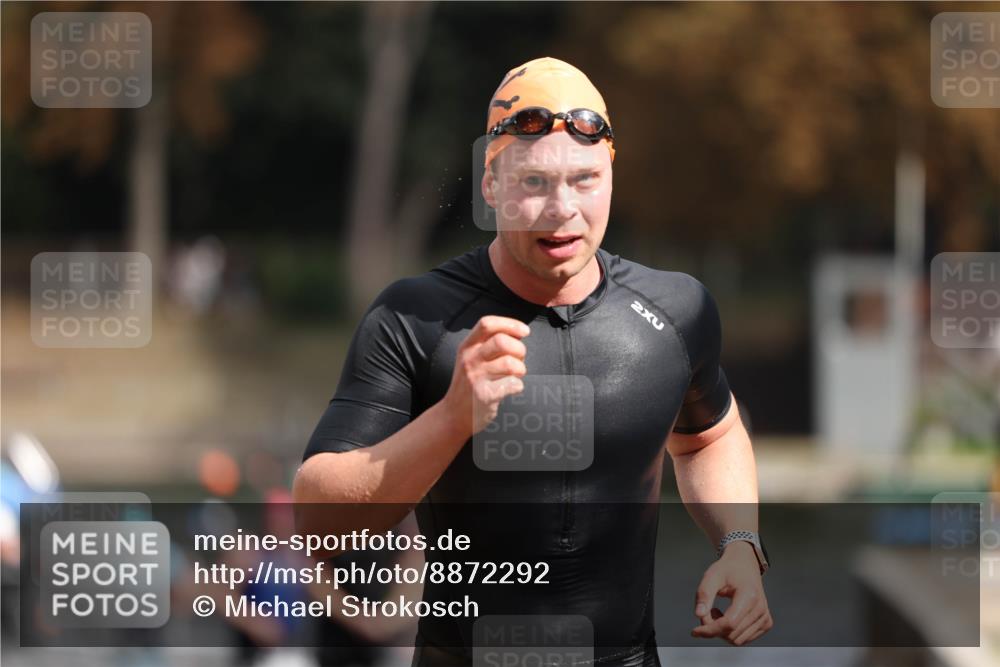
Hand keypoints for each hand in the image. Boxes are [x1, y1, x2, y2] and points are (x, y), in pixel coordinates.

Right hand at [442, 315, 529, 434]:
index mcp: (467, 346)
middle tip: (519, 359)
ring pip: (510, 364)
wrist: (453, 414)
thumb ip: (488, 344)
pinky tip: (511, 388)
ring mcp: (476, 378)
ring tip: (515, 375)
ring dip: (521, 369)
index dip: (510, 324)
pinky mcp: (485, 395)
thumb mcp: (471, 358)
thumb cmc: (469, 384)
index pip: (487, 324)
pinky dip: (518, 386)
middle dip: (519, 349)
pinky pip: (513, 385)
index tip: (524, 331)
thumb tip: (517, 333)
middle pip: (502, 341)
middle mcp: (470, 359)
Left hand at [691, 541, 772, 645]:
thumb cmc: (728, 569)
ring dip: (722, 632)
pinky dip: (731, 633)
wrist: (744, 564)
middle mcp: (761, 609)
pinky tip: (727, 616)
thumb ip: (704, 595)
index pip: (729, 623)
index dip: (710, 629)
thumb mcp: (711, 576)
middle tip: (707, 611)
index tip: (695, 631)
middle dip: (713, 629)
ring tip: (716, 612)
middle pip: (732, 634)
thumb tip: (699, 615)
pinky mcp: (766, 623)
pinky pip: (744, 639)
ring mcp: (765, 617)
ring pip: (738, 640)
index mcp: (749, 596)